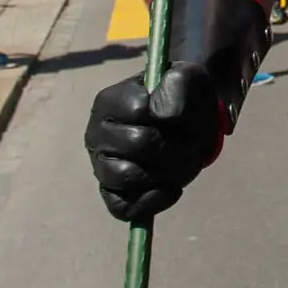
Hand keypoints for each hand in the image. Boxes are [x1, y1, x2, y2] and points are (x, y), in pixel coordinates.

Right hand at [86, 64, 225, 221]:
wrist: (187, 121)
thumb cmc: (183, 98)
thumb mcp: (189, 78)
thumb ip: (178, 84)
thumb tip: (162, 115)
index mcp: (109, 100)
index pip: (138, 108)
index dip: (169, 113)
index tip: (181, 112)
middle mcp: (97, 134)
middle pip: (137, 144)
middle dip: (174, 144)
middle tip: (191, 142)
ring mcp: (101, 166)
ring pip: (126, 177)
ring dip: (166, 172)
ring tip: (183, 162)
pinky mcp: (112, 193)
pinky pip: (123, 208)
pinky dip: (153, 201)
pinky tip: (172, 188)